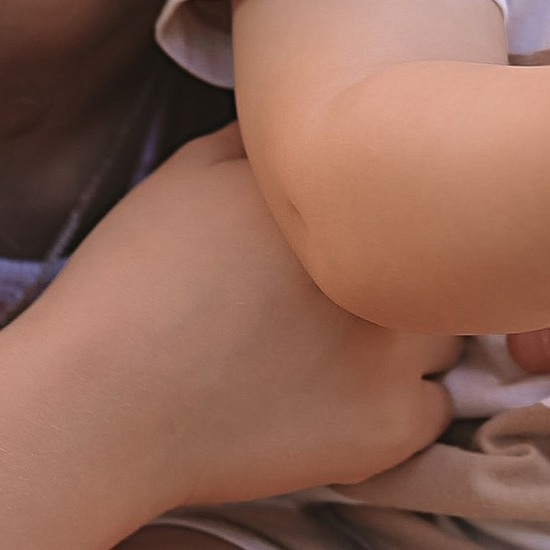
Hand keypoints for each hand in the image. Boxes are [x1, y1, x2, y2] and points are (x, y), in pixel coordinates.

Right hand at [50, 127, 453, 506]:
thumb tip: (321, 123)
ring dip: (412, 339)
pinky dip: (398, 408)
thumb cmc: (132, 281)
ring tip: (341, 354)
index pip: (413, 183)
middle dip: (409, 273)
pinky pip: (432, 409)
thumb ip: (270, 141)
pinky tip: (337, 403)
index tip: (356, 235)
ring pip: (449, 334)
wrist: (100, 401)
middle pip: (444, 260)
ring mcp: (394, 348)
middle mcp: (385, 261)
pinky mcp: (389, 426)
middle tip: (344, 300)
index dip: (386, 212)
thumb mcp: (192, 171)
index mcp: (343, 195)